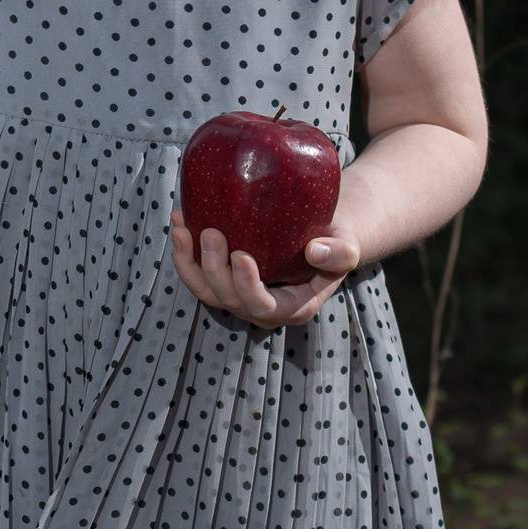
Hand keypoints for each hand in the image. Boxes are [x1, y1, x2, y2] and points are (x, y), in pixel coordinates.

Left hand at [170, 205, 359, 327]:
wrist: (321, 236)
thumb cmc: (335, 241)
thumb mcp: (347, 246)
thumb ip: (340, 253)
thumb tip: (315, 251)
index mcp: (292, 308)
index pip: (263, 306)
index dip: (246, 286)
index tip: (241, 255)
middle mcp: (261, 308)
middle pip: (227, 299)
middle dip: (213, 268)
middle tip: (210, 232)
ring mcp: (239, 296)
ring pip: (205, 290)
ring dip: (188, 261)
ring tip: (181, 227)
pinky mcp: (224, 280)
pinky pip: (197, 273)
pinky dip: (184, 251)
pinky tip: (179, 220)